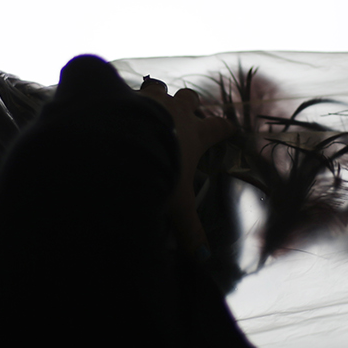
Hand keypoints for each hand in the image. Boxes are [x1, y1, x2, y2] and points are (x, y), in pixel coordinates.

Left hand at [137, 78, 233, 253]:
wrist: (123, 143)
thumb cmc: (159, 171)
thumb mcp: (177, 204)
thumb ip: (189, 230)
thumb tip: (203, 259)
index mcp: (195, 135)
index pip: (219, 127)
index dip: (225, 128)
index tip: (230, 128)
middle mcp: (176, 112)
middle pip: (190, 98)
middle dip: (191, 103)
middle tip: (190, 110)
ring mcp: (151, 99)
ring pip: (161, 88)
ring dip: (159, 95)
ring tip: (154, 103)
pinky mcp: (125, 95)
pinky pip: (128, 90)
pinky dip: (125, 98)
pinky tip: (117, 106)